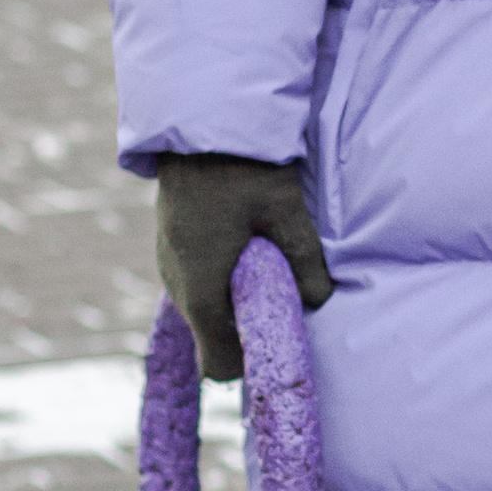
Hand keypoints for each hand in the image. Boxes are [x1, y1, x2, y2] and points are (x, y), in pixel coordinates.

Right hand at [154, 153, 332, 380]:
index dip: (250, 364)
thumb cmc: (243, 168)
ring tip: (268, 273)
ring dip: (234, 306)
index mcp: (202, 288)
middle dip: (247, 334)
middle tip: (285, 304)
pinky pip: (197, 286)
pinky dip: (221, 284)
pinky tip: (247, 253)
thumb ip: (305, 261)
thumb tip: (322, 300)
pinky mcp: (172, 249)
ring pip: (204, 313)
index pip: (218, 365)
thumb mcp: (285, 212)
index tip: (281, 343)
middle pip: (212, 340)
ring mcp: (169, 267)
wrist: (199, 125)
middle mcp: (178, 286)